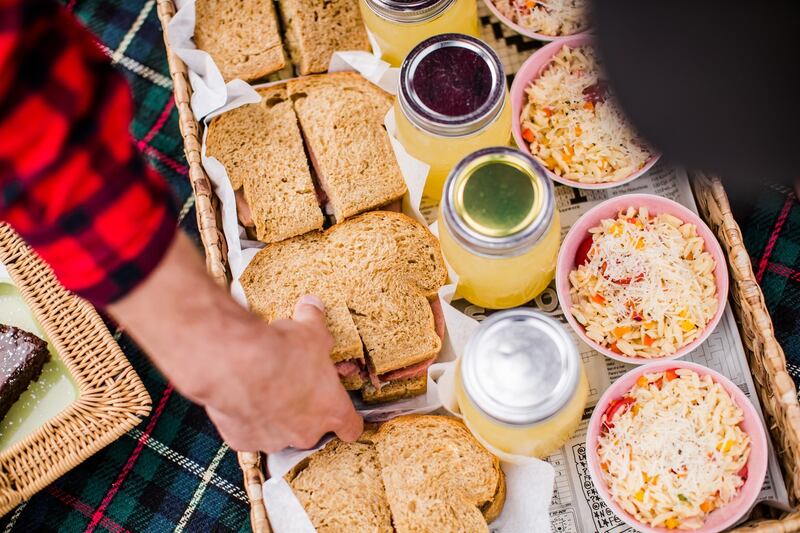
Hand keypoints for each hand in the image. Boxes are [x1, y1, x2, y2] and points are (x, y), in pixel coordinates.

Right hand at [205, 296, 362, 450]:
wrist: (240, 365)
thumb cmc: (283, 352)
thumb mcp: (310, 331)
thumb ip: (314, 321)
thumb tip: (312, 306)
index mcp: (332, 410)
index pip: (351, 428)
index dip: (349, 421)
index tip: (343, 413)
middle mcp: (306, 432)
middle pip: (312, 430)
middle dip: (305, 412)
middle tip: (294, 387)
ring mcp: (274, 440)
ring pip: (279, 433)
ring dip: (275, 416)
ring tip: (264, 389)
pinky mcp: (244, 440)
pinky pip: (248, 432)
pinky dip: (246, 418)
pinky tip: (241, 396)